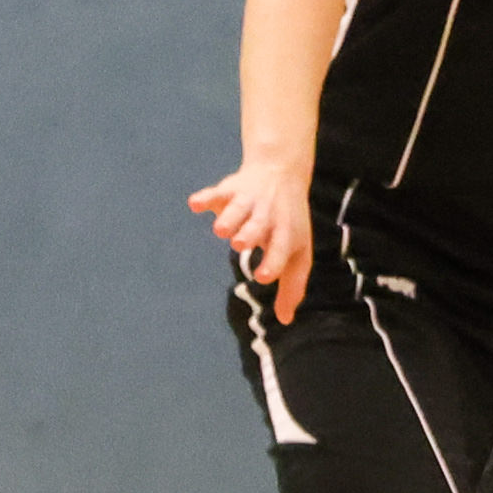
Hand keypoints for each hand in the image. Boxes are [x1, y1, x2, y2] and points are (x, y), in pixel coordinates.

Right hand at [193, 155, 317, 324]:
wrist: (283, 172)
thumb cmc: (289, 224)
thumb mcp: (297, 253)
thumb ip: (291, 286)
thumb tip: (285, 320)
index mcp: (286, 233)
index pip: (282, 249)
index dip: (273, 262)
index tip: (263, 276)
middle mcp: (268, 215)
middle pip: (259, 226)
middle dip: (250, 234)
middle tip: (239, 244)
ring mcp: (249, 201)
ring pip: (238, 209)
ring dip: (229, 218)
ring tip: (220, 230)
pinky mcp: (230, 189)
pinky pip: (217, 192)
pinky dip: (206, 197)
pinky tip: (195, 204)